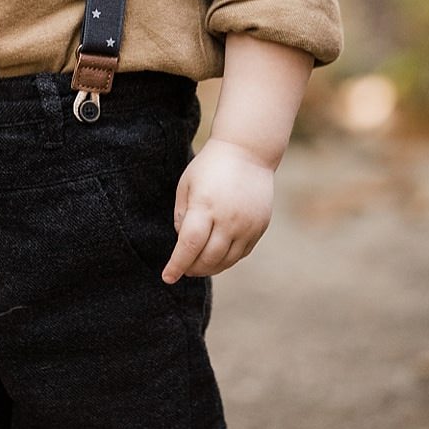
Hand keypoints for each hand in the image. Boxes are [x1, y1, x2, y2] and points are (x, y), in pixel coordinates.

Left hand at [162, 139, 275, 282]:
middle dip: (192, 269)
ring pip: (227, 260)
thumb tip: (184, 244)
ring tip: (199, 265)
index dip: (177, 265)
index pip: (189, 246)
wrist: (249, 151)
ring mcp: (247, 224)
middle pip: (208, 258)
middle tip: (183, 269)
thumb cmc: (210, 166)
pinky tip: (218, 254)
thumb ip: (181, 216)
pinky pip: (242, 252)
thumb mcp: (187, 186)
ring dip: (210, 267)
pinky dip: (228, 259)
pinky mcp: (260, 226)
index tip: (168, 277)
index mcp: (205, 206)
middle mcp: (229, 219)